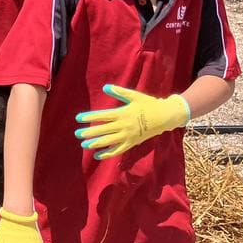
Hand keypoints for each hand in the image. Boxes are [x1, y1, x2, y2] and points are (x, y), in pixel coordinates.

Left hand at [75, 85, 190, 159]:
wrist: (165, 116)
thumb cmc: (148, 104)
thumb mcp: (134, 96)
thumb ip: (119, 92)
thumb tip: (105, 87)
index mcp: (123, 113)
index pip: (103, 116)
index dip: (90, 117)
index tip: (79, 118)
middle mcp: (124, 125)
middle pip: (103, 130)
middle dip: (89, 132)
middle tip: (77, 133)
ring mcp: (128, 135)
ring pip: (109, 142)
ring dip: (96, 143)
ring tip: (84, 144)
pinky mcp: (132, 143)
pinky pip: (118, 150)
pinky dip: (107, 153)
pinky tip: (97, 155)